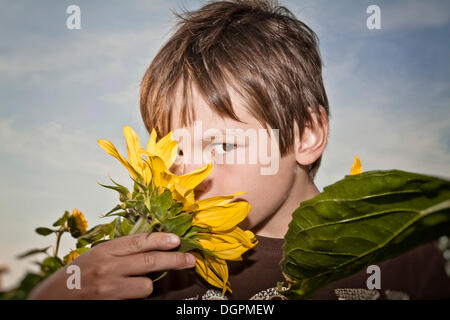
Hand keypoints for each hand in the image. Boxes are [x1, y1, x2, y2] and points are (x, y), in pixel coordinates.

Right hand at [28, 232, 195, 298]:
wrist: (54, 298)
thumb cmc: (79, 273)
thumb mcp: (98, 254)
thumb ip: (122, 250)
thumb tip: (152, 244)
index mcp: (106, 249)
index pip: (139, 241)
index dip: (161, 239)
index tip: (177, 240)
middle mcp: (108, 266)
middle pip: (149, 261)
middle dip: (174, 260)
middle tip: (190, 259)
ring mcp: (110, 287)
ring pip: (146, 285)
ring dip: (148, 284)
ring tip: (136, 283)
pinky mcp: (112, 302)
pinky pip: (137, 298)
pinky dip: (137, 296)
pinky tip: (128, 293)